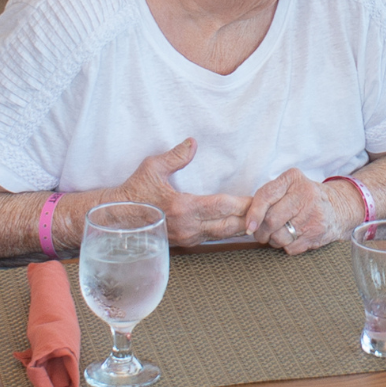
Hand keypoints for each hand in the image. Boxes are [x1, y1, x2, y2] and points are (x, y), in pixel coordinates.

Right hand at [110, 141, 248, 247]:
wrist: (117, 218)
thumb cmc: (134, 191)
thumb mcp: (152, 168)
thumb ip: (175, 156)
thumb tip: (192, 143)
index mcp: (183, 207)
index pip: (223, 207)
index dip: (244, 203)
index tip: (259, 197)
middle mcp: (188, 227)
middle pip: (229, 226)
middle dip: (250, 218)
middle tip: (268, 210)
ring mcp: (187, 237)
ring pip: (223, 235)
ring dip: (242, 228)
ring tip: (260, 220)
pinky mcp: (186, 243)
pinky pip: (213, 238)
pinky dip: (229, 232)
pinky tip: (240, 226)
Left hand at [241, 168, 344, 253]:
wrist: (338, 207)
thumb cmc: (304, 197)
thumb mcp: (289, 186)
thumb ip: (268, 196)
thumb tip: (246, 219)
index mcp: (293, 179)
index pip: (266, 196)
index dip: (253, 214)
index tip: (248, 227)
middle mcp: (305, 194)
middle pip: (271, 220)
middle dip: (261, 232)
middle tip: (261, 233)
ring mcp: (313, 215)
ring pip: (279, 236)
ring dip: (273, 240)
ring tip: (277, 235)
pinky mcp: (317, 233)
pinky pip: (290, 247)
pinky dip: (286, 246)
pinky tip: (291, 238)